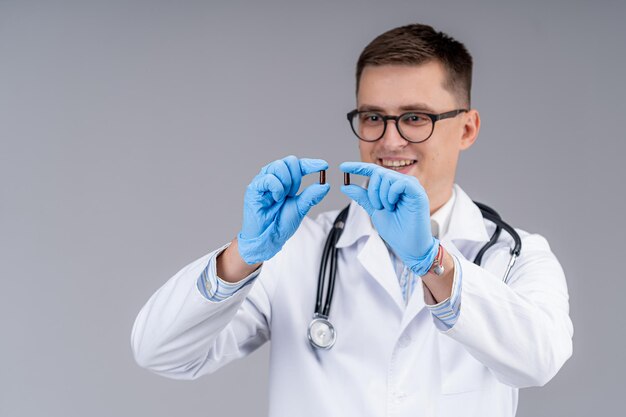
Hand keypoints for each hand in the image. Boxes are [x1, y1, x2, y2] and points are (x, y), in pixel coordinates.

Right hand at [238, 155, 329, 263]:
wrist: (269, 237)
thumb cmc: (280, 222)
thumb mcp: (301, 208)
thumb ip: (311, 195)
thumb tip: (325, 185)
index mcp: (285, 180)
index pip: (299, 165)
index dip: (311, 163)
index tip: (324, 166)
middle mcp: (274, 177)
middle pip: (290, 161)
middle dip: (297, 177)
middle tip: (293, 193)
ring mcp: (263, 181)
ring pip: (279, 166)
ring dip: (286, 183)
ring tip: (282, 198)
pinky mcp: (254, 188)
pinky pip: (269, 178)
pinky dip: (277, 189)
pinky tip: (276, 199)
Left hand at [339, 161, 438, 275]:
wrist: (408, 245)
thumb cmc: (396, 229)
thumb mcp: (374, 210)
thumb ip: (362, 197)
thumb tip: (346, 186)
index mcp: (392, 186)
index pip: (374, 170)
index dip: (358, 167)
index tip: (342, 167)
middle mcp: (402, 183)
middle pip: (379, 173)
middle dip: (372, 191)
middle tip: (377, 207)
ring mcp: (411, 186)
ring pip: (387, 177)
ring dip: (381, 196)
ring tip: (388, 209)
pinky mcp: (417, 192)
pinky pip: (399, 183)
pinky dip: (391, 195)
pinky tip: (393, 206)